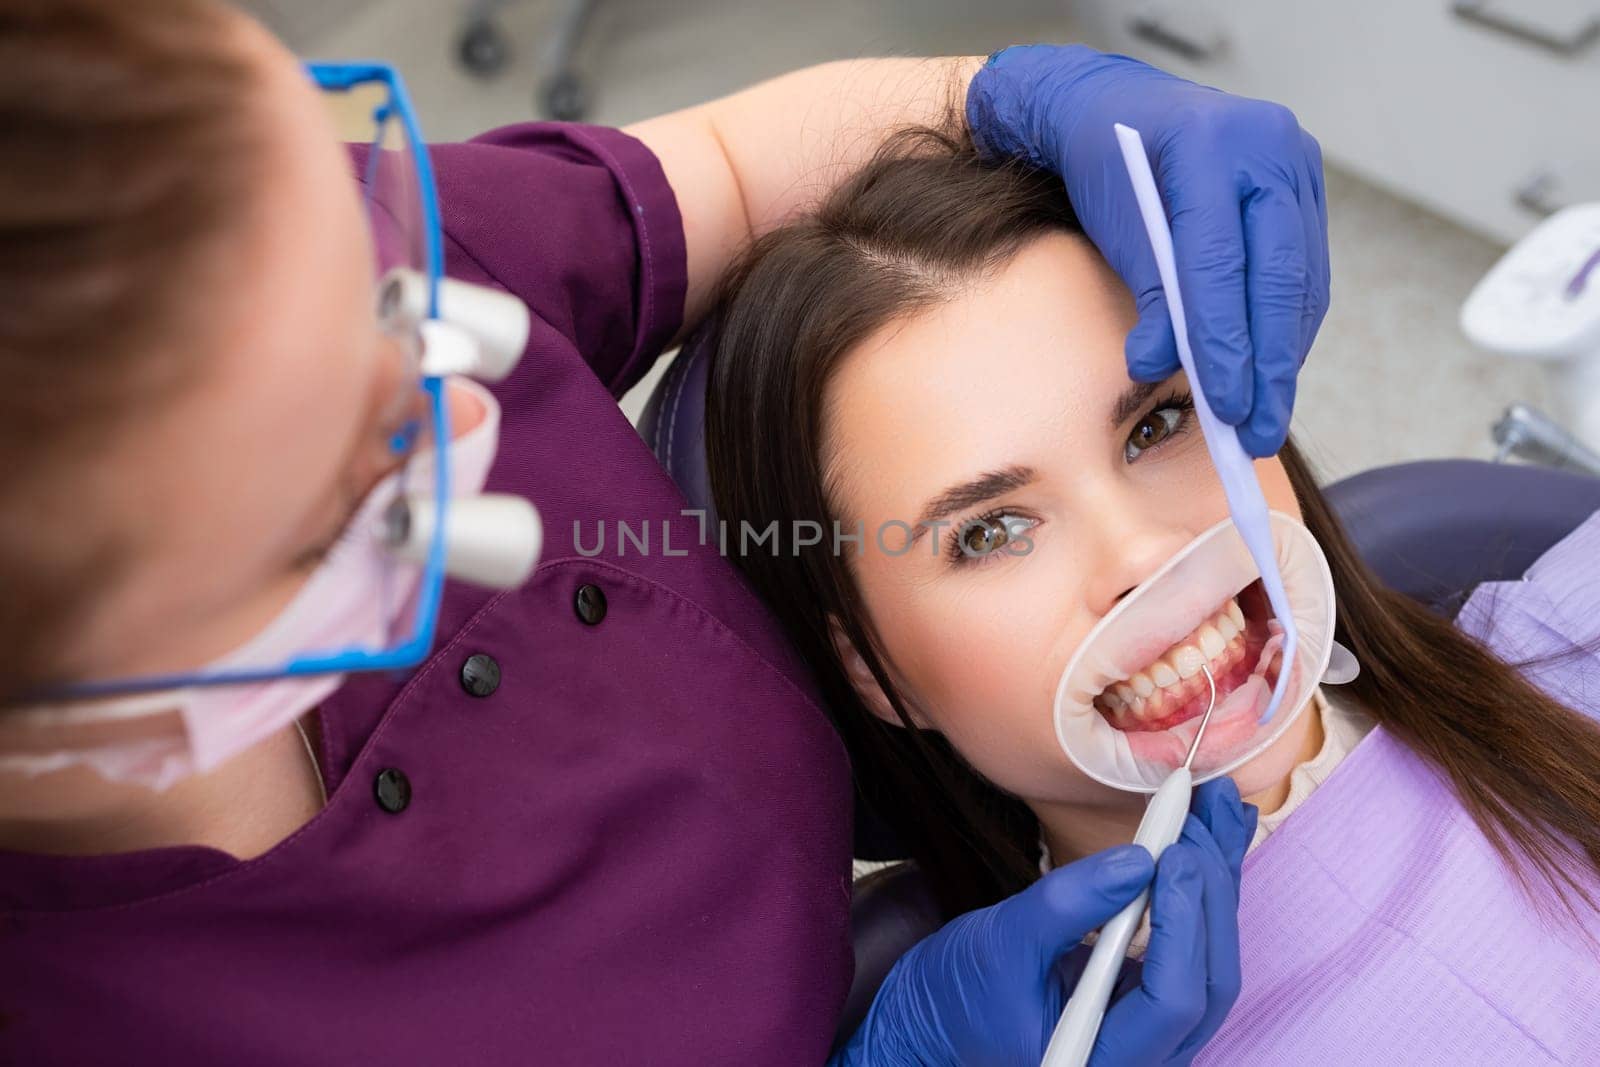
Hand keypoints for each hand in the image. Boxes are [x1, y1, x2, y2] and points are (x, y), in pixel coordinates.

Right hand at [830, 778, 1256, 1065]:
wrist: (940, 1015)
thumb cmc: (961, 991)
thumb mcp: (1001, 942)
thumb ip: (1065, 905)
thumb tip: (1137, 861)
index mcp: (1103, 1060)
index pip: (1172, 1001)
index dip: (1183, 925)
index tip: (1174, 856)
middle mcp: (1143, 1056)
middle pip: (1208, 980)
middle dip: (1208, 895)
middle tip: (1194, 820)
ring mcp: (1154, 1031)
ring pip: (1212, 959)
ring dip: (1217, 882)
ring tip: (1217, 807)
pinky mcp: (1151, 997)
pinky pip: (1195, 944)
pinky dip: (1205, 888)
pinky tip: (1214, 835)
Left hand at [966, 45, 1329, 455]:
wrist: (1120, 108)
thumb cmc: (1109, 168)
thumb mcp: (1117, 228)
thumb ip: (1150, 296)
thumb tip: (1161, 368)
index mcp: (1209, 146)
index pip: (1220, 263)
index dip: (1223, 341)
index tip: (1223, 406)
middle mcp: (1267, 147)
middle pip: (1278, 276)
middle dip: (1269, 365)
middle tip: (1258, 432)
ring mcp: (1294, 164)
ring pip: (1301, 280)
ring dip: (1285, 355)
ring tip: (1266, 418)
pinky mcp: (1305, 188)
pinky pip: (1305, 271)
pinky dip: (1287, 327)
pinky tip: (1273, 372)